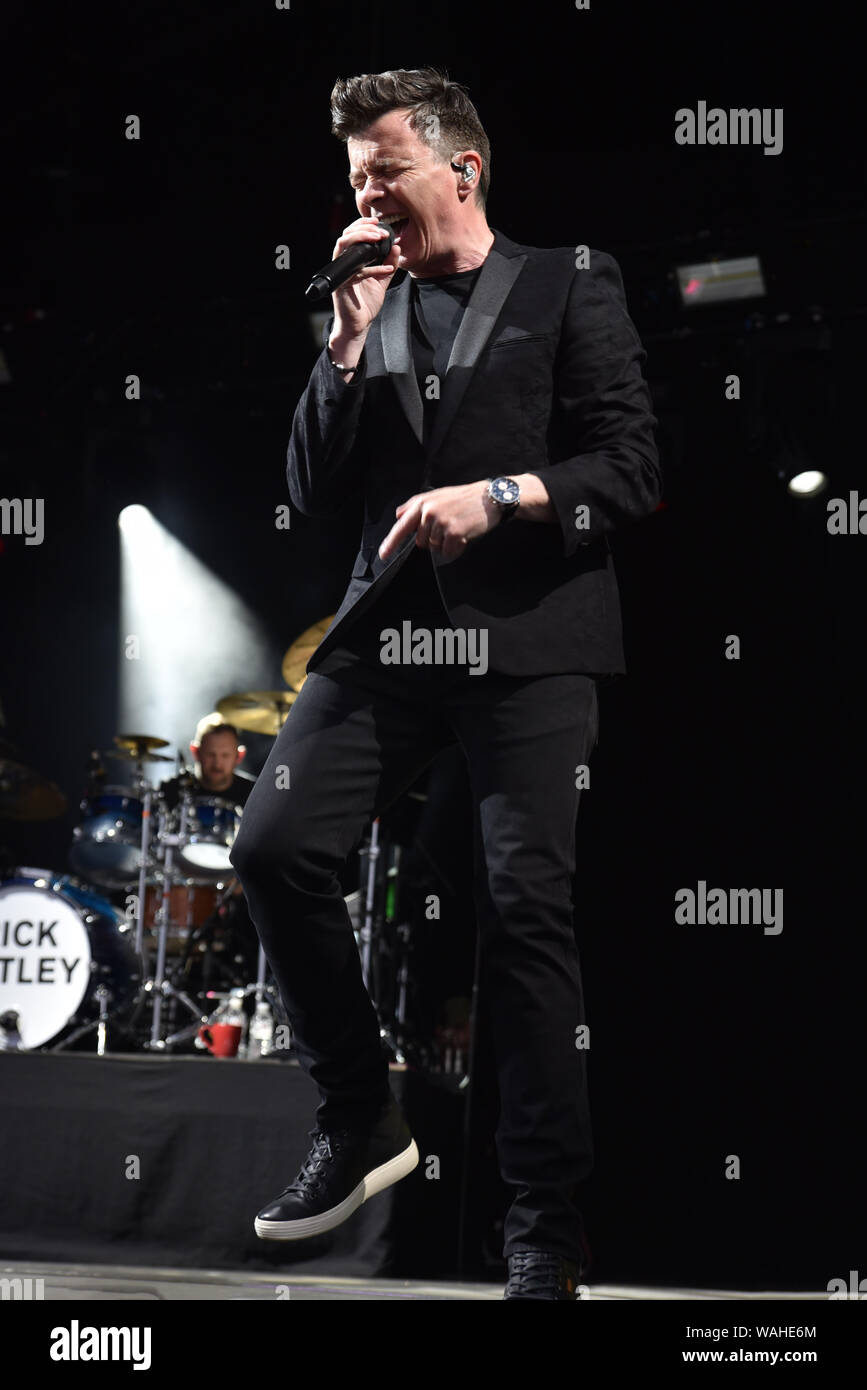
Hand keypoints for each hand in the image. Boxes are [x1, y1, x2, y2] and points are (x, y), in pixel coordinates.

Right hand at [330, 216, 400, 339]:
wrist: (358, 325)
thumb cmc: (365, 304)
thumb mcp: (382, 280)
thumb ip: (388, 264)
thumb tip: (396, 247)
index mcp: (351, 261)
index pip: (352, 235)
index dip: (363, 225)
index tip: (378, 222)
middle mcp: (344, 264)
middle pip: (345, 236)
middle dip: (363, 228)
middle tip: (381, 231)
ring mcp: (341, 274)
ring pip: (343, 246)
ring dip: (361, 238)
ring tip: (378, 238)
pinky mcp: (342, 285)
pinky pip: (357, 272)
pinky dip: (373, 269)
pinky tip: (387, 269)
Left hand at [379, 482, 500, 563]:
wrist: (490, 498)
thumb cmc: (464, 498)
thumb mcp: (437, 496)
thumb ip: (416, 505)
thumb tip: (399, 515)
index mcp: (422, 503)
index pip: (402, 526)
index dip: (391, 543)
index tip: (383, 555)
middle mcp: (429, 512)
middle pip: (421, 542)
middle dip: (433, 539)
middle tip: (449, 525)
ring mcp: (441, 522)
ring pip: (435, 548)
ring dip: (446, 543)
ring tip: (458, 528)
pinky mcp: (454, 532)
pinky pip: (448, 552)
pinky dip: (456, 549)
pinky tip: (464, 536)